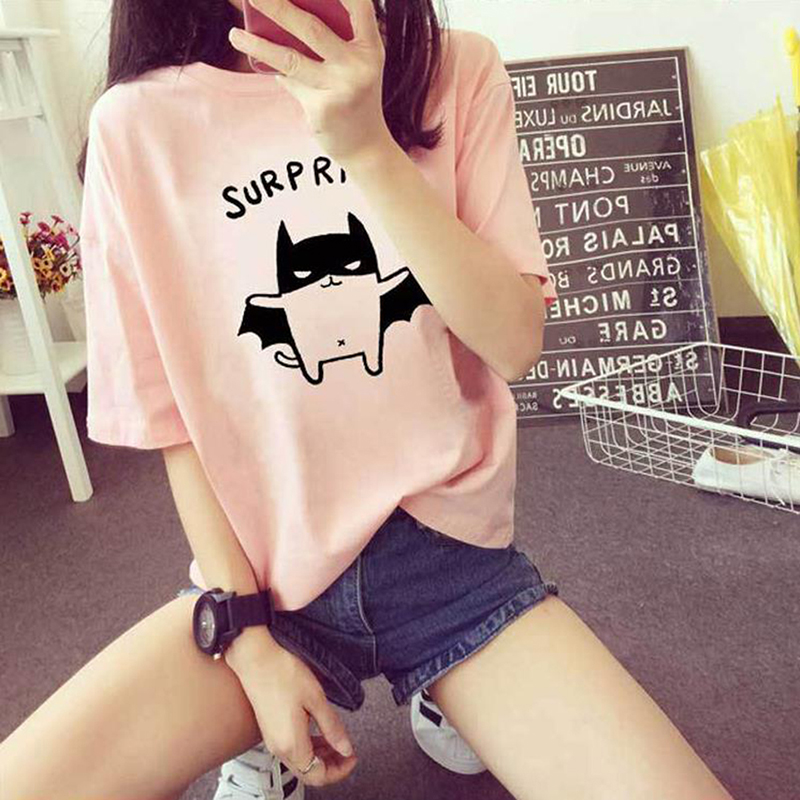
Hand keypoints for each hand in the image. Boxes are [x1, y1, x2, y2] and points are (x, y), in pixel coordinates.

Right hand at [227, 631, 357, 786]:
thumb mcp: (316, 699)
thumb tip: (346, 748)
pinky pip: (292, 750)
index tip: (352, 757)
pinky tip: (318, 733)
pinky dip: (309, 747)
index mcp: (291, 744)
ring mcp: (273, 740)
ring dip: (321, 757)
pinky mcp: (270, 731)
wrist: (255, 660)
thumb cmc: (282, 674)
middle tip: (348, 752)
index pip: (318, 775)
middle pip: (309, 773)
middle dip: (332, 766)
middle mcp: (279, 748)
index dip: (339, 770)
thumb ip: (332, 728)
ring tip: (336, 741)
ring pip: (301, 762)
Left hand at [228, 0, 392, 165]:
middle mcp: (358, 66)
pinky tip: (261, 61)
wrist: (365, 145)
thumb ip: (328, 41)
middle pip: (312, 28)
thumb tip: (278, 15)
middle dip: (278, 8)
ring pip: (291, 60)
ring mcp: (341, 89)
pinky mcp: (322, 109)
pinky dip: (276, 72)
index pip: (359, 6)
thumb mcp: (352, 64)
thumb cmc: (353, 95)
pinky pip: (290, 83)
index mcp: (370, 48)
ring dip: (258, 45)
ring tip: (235, 35)